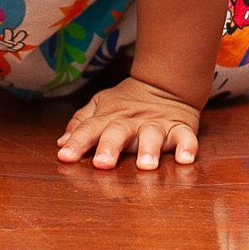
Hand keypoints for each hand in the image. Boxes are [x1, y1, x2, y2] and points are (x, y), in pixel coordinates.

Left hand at [58, 75, 201, 169]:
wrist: (165, 83)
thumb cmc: (127, 102)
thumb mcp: (100, 106)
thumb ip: (81, 123)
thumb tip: (61, 143)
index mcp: (109, 118)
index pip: (89, 129)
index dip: (77, 142)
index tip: (64, 156)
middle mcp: (131, 122)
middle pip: (119, 132)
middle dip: (110, 147)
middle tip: (102, 164)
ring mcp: (156, 125)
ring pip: (152, 135)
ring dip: (149, 149)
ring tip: (146, 166)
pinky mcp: (180, 128)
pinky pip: (185, 137)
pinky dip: (187, 147)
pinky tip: (185, 159)